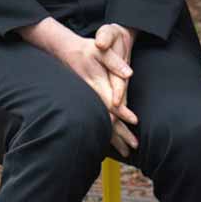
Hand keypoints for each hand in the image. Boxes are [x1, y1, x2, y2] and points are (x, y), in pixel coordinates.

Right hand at [26, 18, 139, 154]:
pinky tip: (112, 143)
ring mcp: (88, 102)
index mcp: (96, 84)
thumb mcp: (101, 50)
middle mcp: (91, 96)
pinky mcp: (87, 103)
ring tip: (126, 151)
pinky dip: (106, 134)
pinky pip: (97, 121)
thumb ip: (115, 63)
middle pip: (107, 118)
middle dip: (121, 133)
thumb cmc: (86, 49)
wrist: (65, 51)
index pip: (111, 101)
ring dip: (114, 138)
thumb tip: (129, 74)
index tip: (135, 121)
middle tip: (134, 146)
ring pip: (101, 123)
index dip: (123, 112)